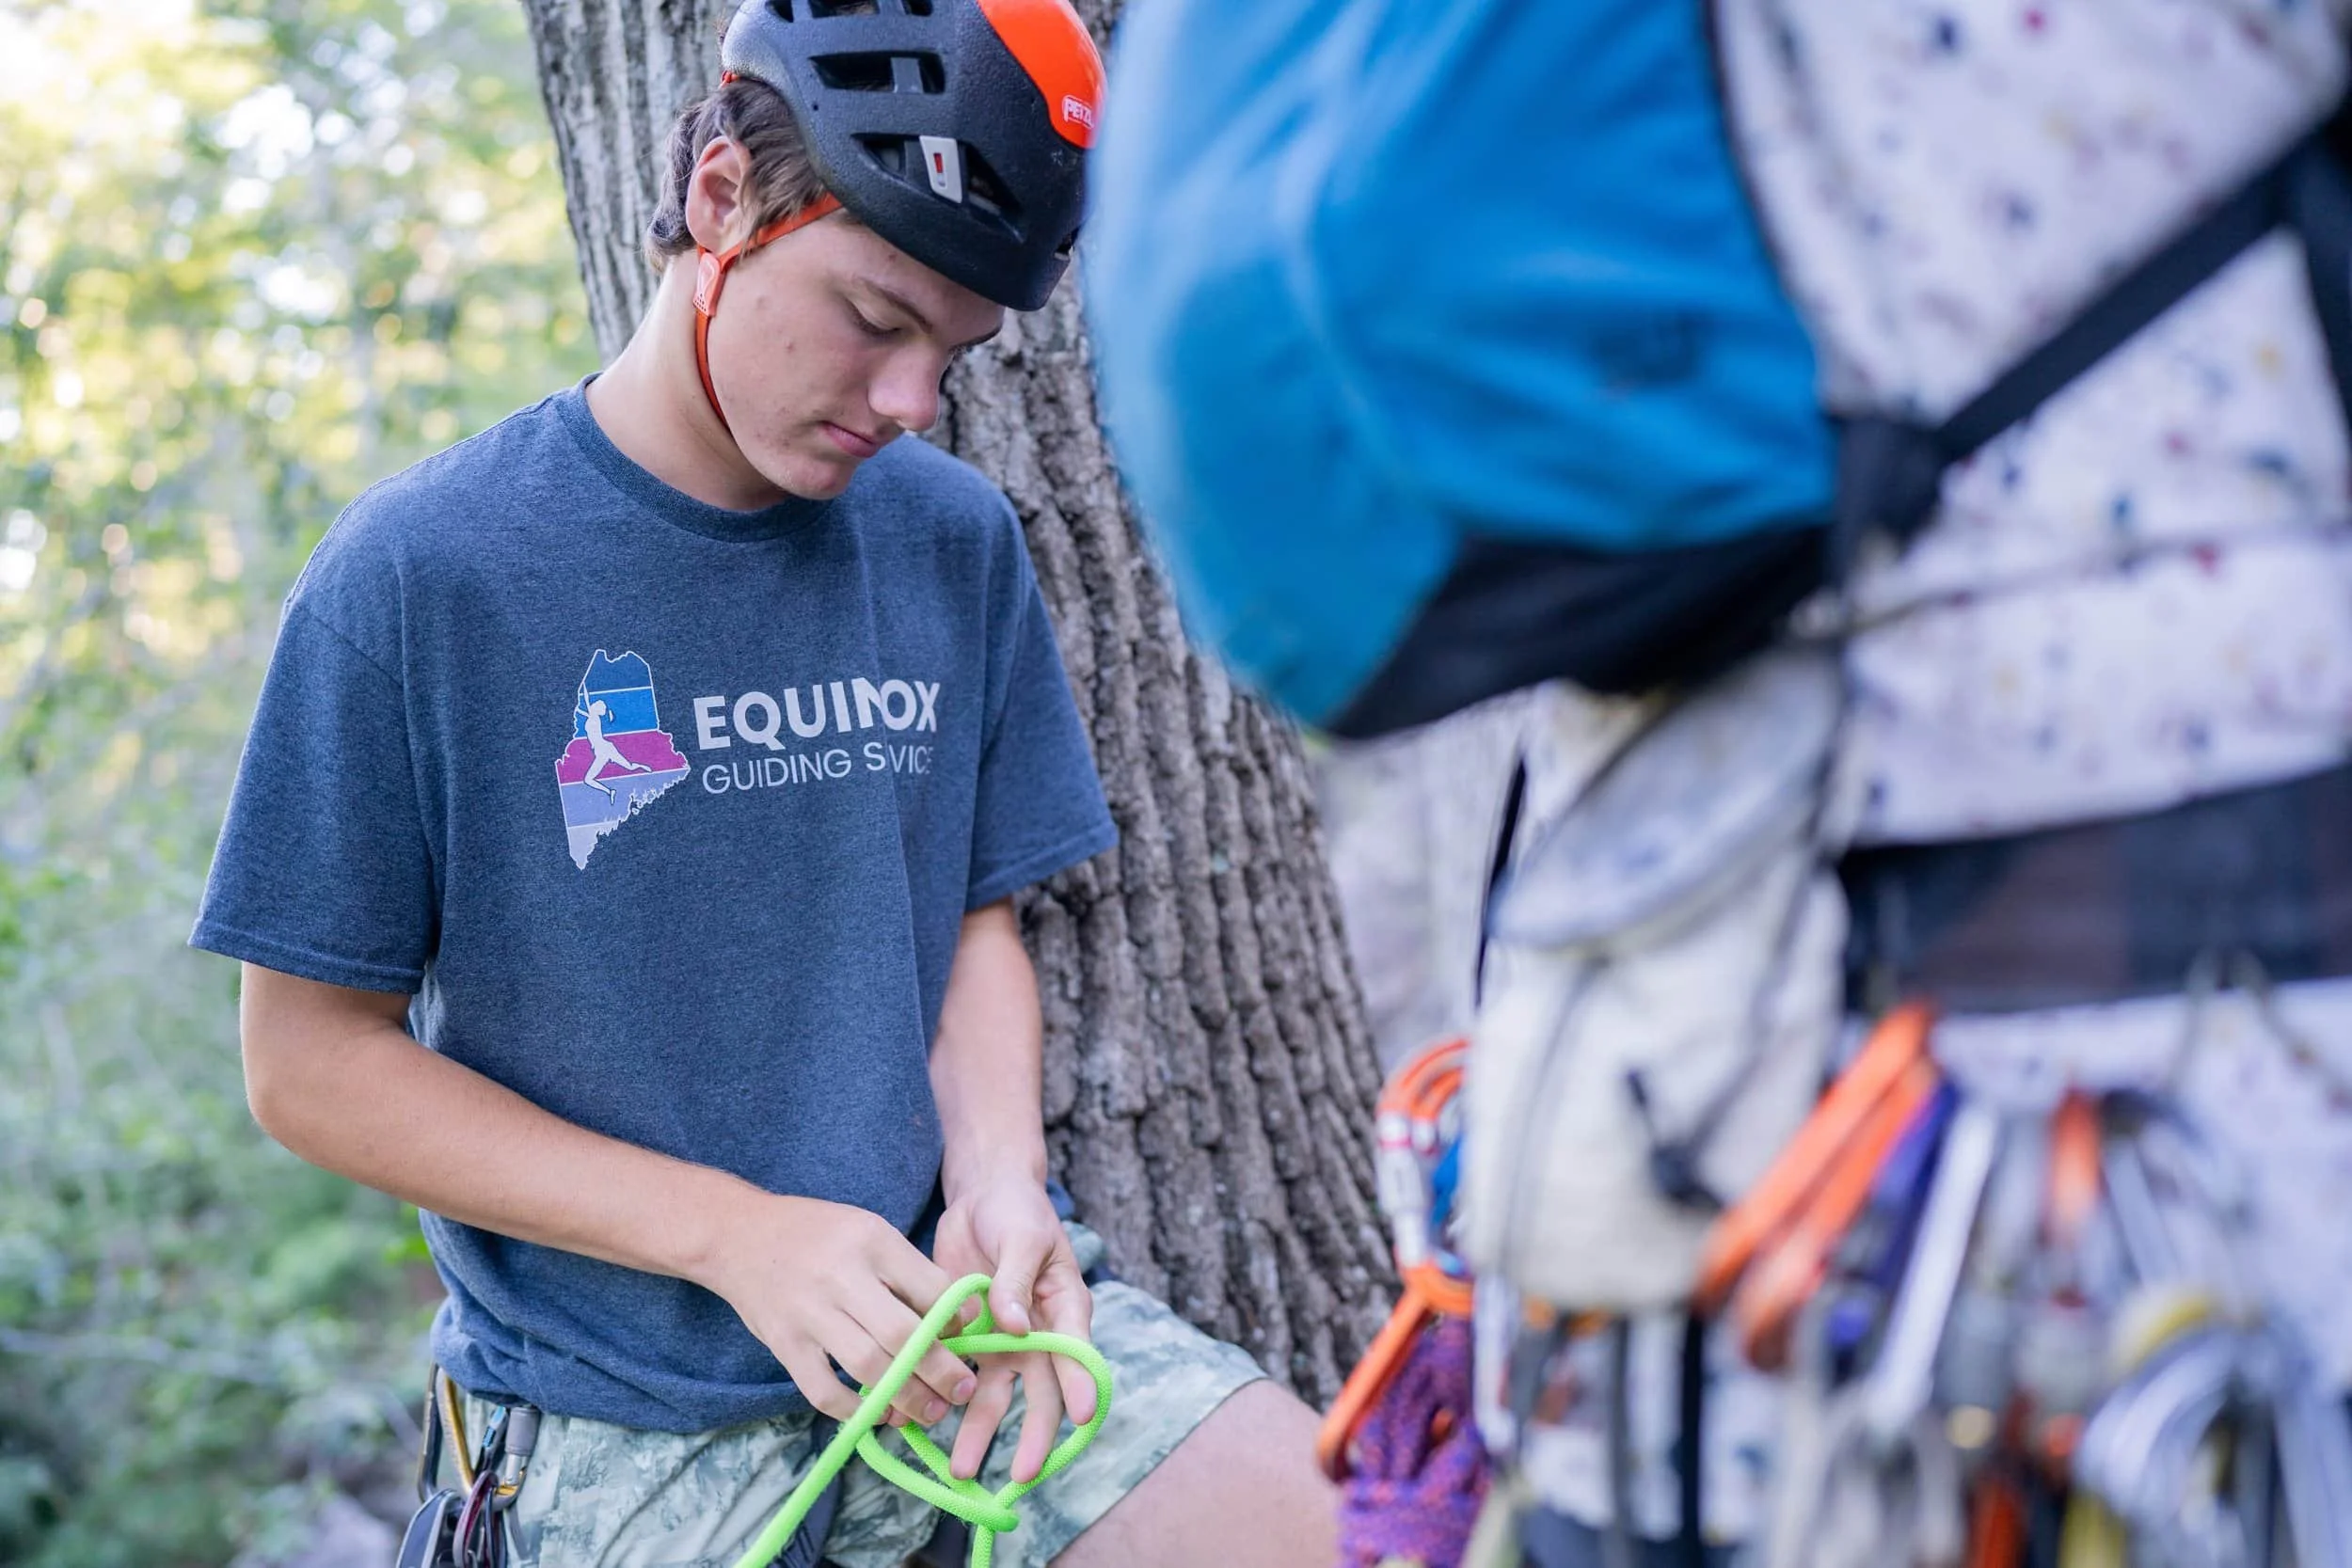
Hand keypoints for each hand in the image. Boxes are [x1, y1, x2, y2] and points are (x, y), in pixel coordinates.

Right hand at [697, 1190, 979, 1427]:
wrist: (739, 1235)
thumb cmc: (817, 1233)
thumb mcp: (868, 1230)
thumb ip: (909, 1270)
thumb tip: (959, 1317)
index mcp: (871, 1241)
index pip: (929, 1288)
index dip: (956, 1321)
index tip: (966, 1337)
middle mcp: (842, 1276)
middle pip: (903, 1335)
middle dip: (941, 1371)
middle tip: (963, 1392)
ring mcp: (810, 1313)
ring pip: (868, 1366)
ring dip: (906, 1397)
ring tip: (930, 1413)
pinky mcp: (785, 1344)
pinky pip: (823, 1390)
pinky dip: (854, 1410)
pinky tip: (878, 1414)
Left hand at [931, 1174, 1096, 1483]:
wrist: (983, 1195)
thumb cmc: (1016, 1210)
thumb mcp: (1023, 1236)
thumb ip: (1017, 1280)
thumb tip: (1015, 1325)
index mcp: (1065, 1308)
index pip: (1077, 1353)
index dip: (1081, 1385)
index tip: (1082, 1417)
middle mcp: (1039, 1335)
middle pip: (1041, 1394)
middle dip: (1033, 1437)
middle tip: (1021, 1474)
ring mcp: (1004, 1342)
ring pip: (996, 1397)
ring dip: (980, 1432)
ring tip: (958, 1469)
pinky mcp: (970, 1340)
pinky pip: (961, 1378)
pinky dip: (947, 1403)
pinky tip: (925, 1428)